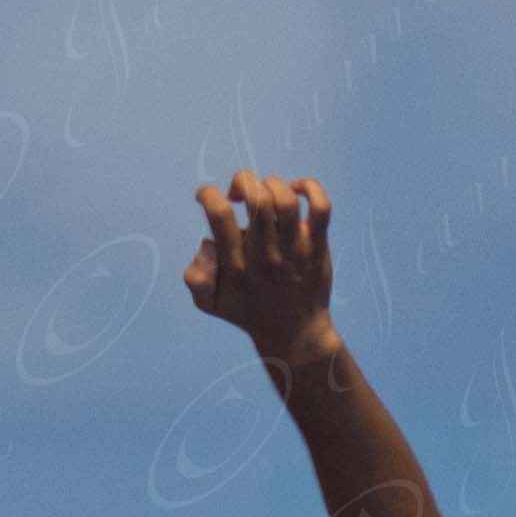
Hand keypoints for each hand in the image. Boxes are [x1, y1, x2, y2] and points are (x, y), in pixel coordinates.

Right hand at [183, 172, 332, 351]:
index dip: (207, 194)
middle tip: (237, 194)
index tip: (206, 197)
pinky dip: (310, 188)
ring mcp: (295, 250)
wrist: (294, 334)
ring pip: (286, 199)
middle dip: (242, 182)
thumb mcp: (210, 303)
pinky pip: (321, 208)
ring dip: (270, 184)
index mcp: (236, 264)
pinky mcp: (318, 246)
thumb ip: (195, 276)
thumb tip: (207, 245)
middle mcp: (266, 255)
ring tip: (264, 194)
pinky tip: (295, 189)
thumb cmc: (248, 312)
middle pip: (257, 198)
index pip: (219, 215)